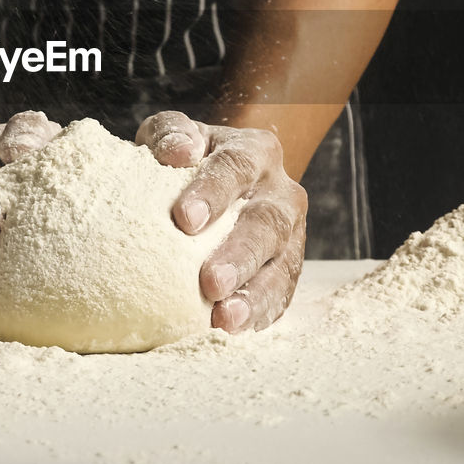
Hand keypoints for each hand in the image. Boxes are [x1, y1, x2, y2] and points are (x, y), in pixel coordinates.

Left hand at [136, 111, 306, 333]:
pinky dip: (261, 312)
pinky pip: (283, 293)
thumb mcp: (173, 135)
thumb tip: (176, 152)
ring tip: (224, 318)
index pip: (236, 166)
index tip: (183, 219)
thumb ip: (171, 134)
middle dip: (240, 254)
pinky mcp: (288, 266)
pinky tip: (234, 329)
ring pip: (282, 264)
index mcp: (255, 151)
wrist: (221, 176)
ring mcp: (292, 233)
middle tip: (210, 281)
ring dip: (255, 294)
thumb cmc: (186, 159)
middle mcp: (281, 191)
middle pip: (267, 223)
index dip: (213, 192)